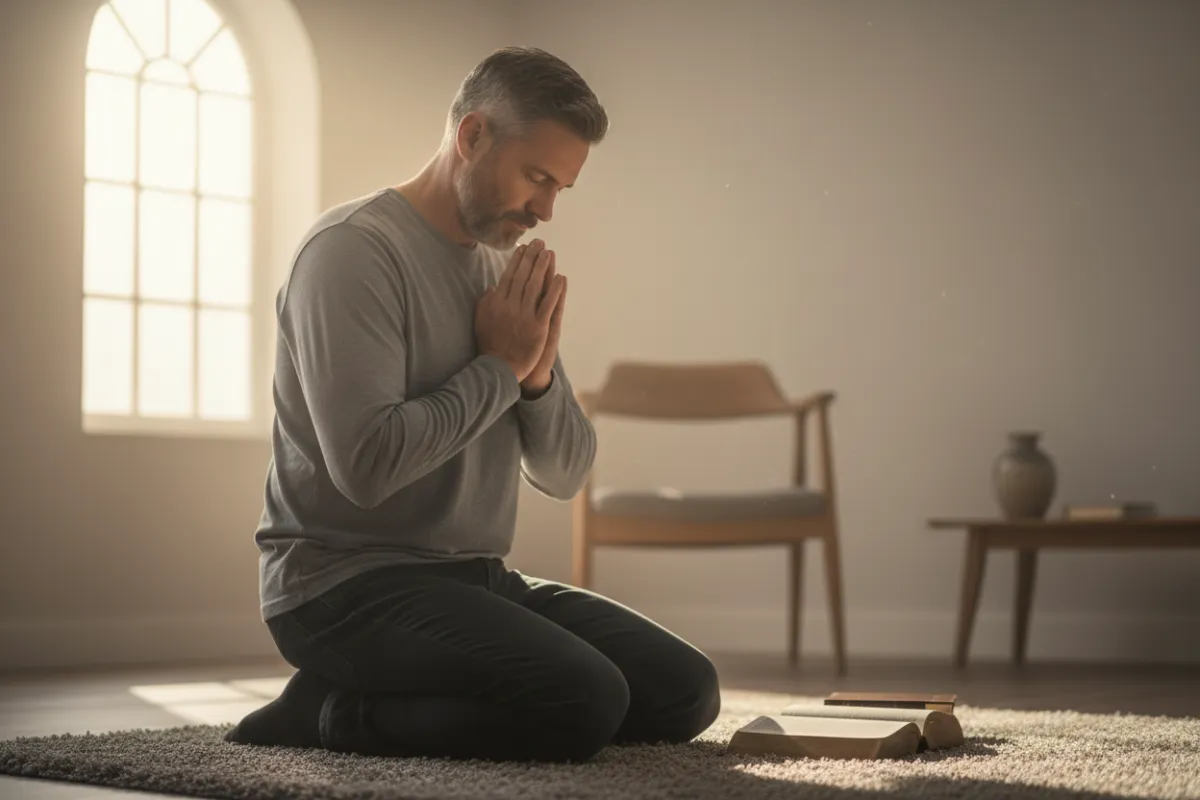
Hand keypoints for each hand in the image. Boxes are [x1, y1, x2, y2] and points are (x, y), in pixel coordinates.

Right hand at [474, 239, 564, 381]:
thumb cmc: (489, 344)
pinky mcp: (538, 327)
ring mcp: (525, 316)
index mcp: (496, 303)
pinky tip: (561, 278)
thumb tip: (492, 286)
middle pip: (522, 276)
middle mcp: (510, 306)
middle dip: (531, 257)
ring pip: (535, 286)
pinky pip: (548, 305)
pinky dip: (555, 290)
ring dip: (543, 268)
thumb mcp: (481, 320)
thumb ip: (485, 302)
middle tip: (539, 243)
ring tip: (549, 253)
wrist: (499, 367)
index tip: (523, 247)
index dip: (517, 260)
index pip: (508, 275)